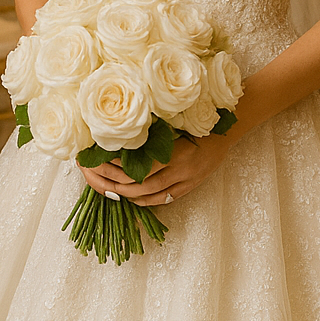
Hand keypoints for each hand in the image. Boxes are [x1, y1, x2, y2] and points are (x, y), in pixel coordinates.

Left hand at [80, 134, 229, 206]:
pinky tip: (127, 195)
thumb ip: (150, 133)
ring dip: (121, 193)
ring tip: (104, 185)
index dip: (112, 168)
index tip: (94, 159)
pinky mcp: (188, 188)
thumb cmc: (197, 120)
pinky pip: (160, 200)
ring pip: (146, 196)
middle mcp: (179, 171)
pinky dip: (140, 200)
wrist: (228, 129)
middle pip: (136, 186)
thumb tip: (116, 136)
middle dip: (110, 182)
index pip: (135, 168)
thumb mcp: (174, 122)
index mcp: (174, 152)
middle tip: (91, 174)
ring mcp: (184, 182)